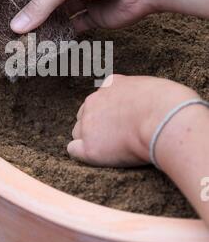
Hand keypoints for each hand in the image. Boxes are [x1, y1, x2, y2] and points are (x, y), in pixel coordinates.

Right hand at [10, 0, 208, 33]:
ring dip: (43, 23)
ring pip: (58, 13)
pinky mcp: (94, 16)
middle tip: (6, 20)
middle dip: (30, 6)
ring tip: (20, 37)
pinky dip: (60, 35)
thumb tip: (16, 27)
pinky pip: (72, 27)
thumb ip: (42, 4)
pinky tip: (43, 43)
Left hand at [68, 74, 198, 167]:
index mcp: (111, 85)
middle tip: (119, 138)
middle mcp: (94, 100)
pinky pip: (74, 150)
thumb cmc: (168, 106)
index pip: (101, 99)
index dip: (110, 113)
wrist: (165, 119)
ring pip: (78, 133)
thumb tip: (144, 104)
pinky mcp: (90, 147)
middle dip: (97, 126)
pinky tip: (99, 157)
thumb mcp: (153, 88)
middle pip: (85, 116)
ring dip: (91, 141)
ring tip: (114, 149)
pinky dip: (83, 154)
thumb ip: (140, 94)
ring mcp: (89, 123)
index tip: (122, 122)